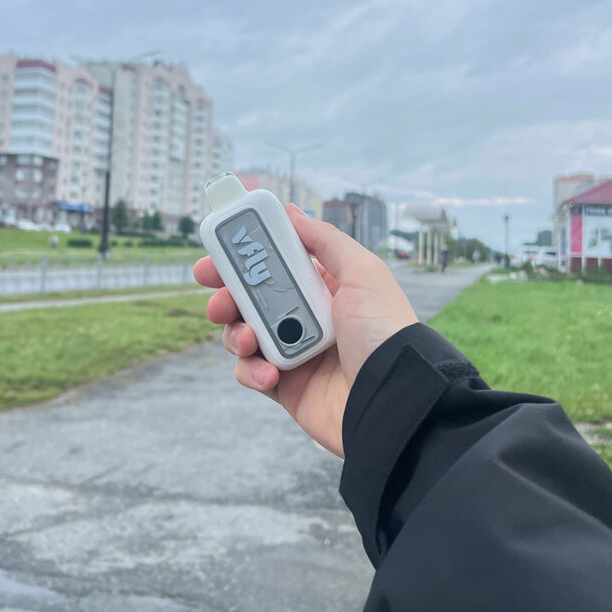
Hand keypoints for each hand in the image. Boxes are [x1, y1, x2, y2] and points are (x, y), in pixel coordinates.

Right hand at [193, 204, 417, 457]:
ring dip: (236, 333)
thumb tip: (292, 213)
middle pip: (250, 298)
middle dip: (227, 296)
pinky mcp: (285, 386)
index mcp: (323, 286)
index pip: (275, 264)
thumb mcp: (362, 272)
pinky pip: (251, 372)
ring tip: (248, 338)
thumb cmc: (384, 331)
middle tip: (218, 298)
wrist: (393, 399)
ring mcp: (293, 351)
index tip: (218, 254)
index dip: (245, 258)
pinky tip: (267, 373)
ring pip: (243, 334)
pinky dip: (250, 370)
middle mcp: (306, 316)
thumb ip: (325, 241)